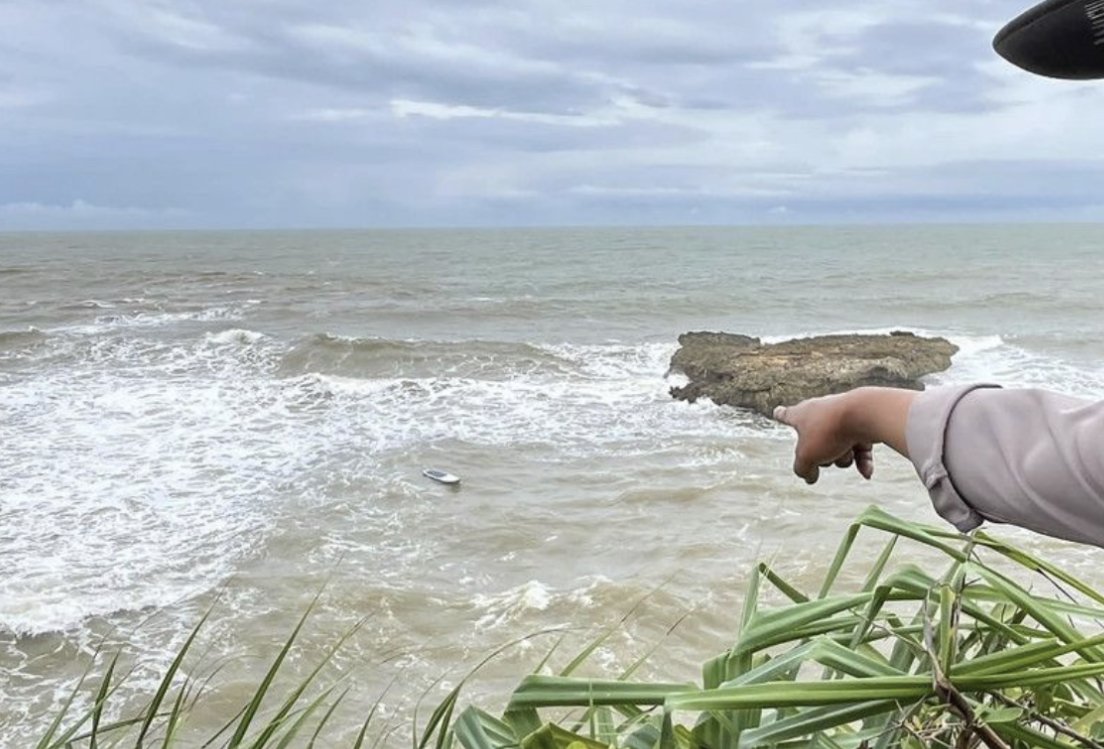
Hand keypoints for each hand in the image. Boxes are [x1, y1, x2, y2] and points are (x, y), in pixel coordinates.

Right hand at [773, 387, 916, 484]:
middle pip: (816, 444)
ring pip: (839, 449)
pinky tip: (867, 473)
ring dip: (843, 457)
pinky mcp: (863, 425)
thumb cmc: (830, 431)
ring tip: (845, 451)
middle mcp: (821, 412)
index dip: (781, 416)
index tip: (777, 412)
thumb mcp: (807, 456)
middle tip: (824, 453)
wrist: (866, 415)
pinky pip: (860, 450)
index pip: (787, 416)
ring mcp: (843, 418)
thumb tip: (809, 477)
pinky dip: (862, 461)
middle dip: (822, 455)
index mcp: (802, 414)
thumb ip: (803, 469)